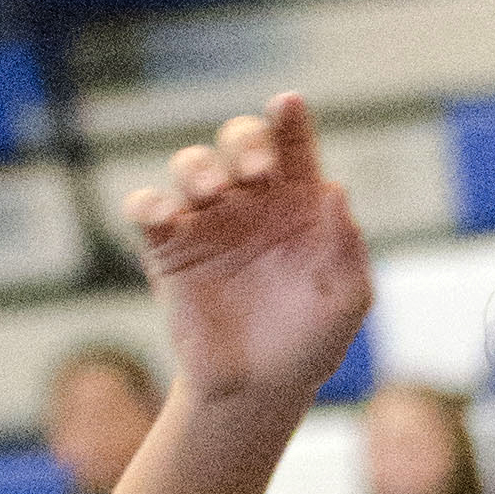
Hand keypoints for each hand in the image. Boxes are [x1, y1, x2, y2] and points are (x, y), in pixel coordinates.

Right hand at [122, 94, 373, 408]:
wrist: (261, 389)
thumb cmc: (312, 340)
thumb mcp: (345, 299)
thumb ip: (346, 247)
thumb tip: (337, 190)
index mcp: (299, 202)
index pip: (294, 147)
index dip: (290, 121)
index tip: (288, 104)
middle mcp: (251, 201)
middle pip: (240, 143)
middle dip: (246, 140)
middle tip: (257, 168)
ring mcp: (207, 222)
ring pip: (192, 166)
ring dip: (198, 166)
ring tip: (211, 190)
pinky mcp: (167, 250)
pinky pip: (147, 210)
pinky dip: (147, 203)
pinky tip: (161, 213)